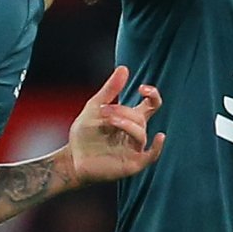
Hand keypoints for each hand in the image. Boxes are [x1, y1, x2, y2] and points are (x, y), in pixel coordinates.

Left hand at [66, 66, 164, 184]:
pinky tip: (160, 137)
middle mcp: (135, 132)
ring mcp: (135, 148)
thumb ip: (110, 89)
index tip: (143, 88)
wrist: (72, 158)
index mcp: (130, 118)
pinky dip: (157, 148)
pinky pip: (151, 156)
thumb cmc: (85, 134)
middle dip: (123, 112)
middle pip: (140, 118)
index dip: (153, 95)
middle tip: (104, 110)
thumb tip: (123, 68)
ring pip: (140, 133)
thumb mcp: (94, 107)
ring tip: (108, 120)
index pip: (151, 105)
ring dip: (126, 124)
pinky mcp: (132, 163)